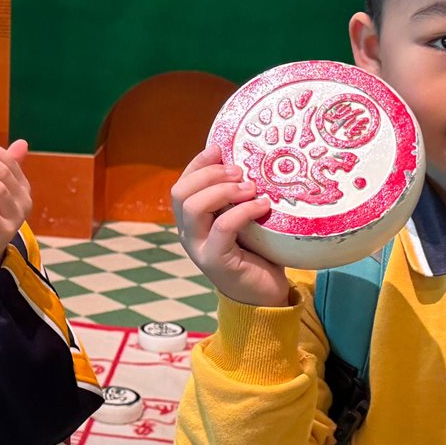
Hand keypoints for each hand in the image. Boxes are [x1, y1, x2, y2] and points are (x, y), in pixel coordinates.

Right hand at [171, 146, 291, 307]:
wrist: (264, 295)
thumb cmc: (257, 253)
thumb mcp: (243, 219)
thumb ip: (236, 198)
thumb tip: (248, 162)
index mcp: (191, 221)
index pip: (182, 185)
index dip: (197, 163)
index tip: (219, 149)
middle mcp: (188, 234)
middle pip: (181, 192)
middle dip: (210, 174)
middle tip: (240, 172)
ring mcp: (198, 249)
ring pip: (194, 207)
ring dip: (223, 190)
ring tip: (251, 188)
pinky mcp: (215, 261)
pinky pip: (223, 227)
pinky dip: (243, 211)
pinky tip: (262, 206)